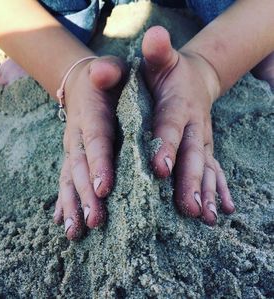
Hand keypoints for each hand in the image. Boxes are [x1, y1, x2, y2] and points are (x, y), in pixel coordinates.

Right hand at [53, 56, 125, 239]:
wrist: (85, 84)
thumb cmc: (107, 79)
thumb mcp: (112, 68)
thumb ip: (108, 70)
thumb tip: (102, 74)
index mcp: (91, 114)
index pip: (95, 140)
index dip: (98, 163)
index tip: (104, 188)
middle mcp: (78, 135)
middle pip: (81, 167)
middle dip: (86, 195)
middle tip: (95, 221)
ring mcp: (73, 149)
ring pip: (71, 180)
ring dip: (73, 206)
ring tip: (75, 232)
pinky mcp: (74, 158)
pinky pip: (67, 181)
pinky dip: (65, 202)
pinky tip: (65, 223)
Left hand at [142, 26, 234, 224]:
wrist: (192, 80)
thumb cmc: (168, 73)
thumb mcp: (160, 60)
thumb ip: (156, 52)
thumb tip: (154, 34)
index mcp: (178, 106)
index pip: (171, 127)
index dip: (166, 146)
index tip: (160, 169)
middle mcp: (194, 127)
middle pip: (193, 156)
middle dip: (190, 182)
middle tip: (189, 208)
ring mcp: (202, 141)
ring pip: (205, 169)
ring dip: (206, 193)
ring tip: (207, 217)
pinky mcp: (204, 149)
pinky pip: (213, 171)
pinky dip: (219, 190)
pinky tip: (225, 209)